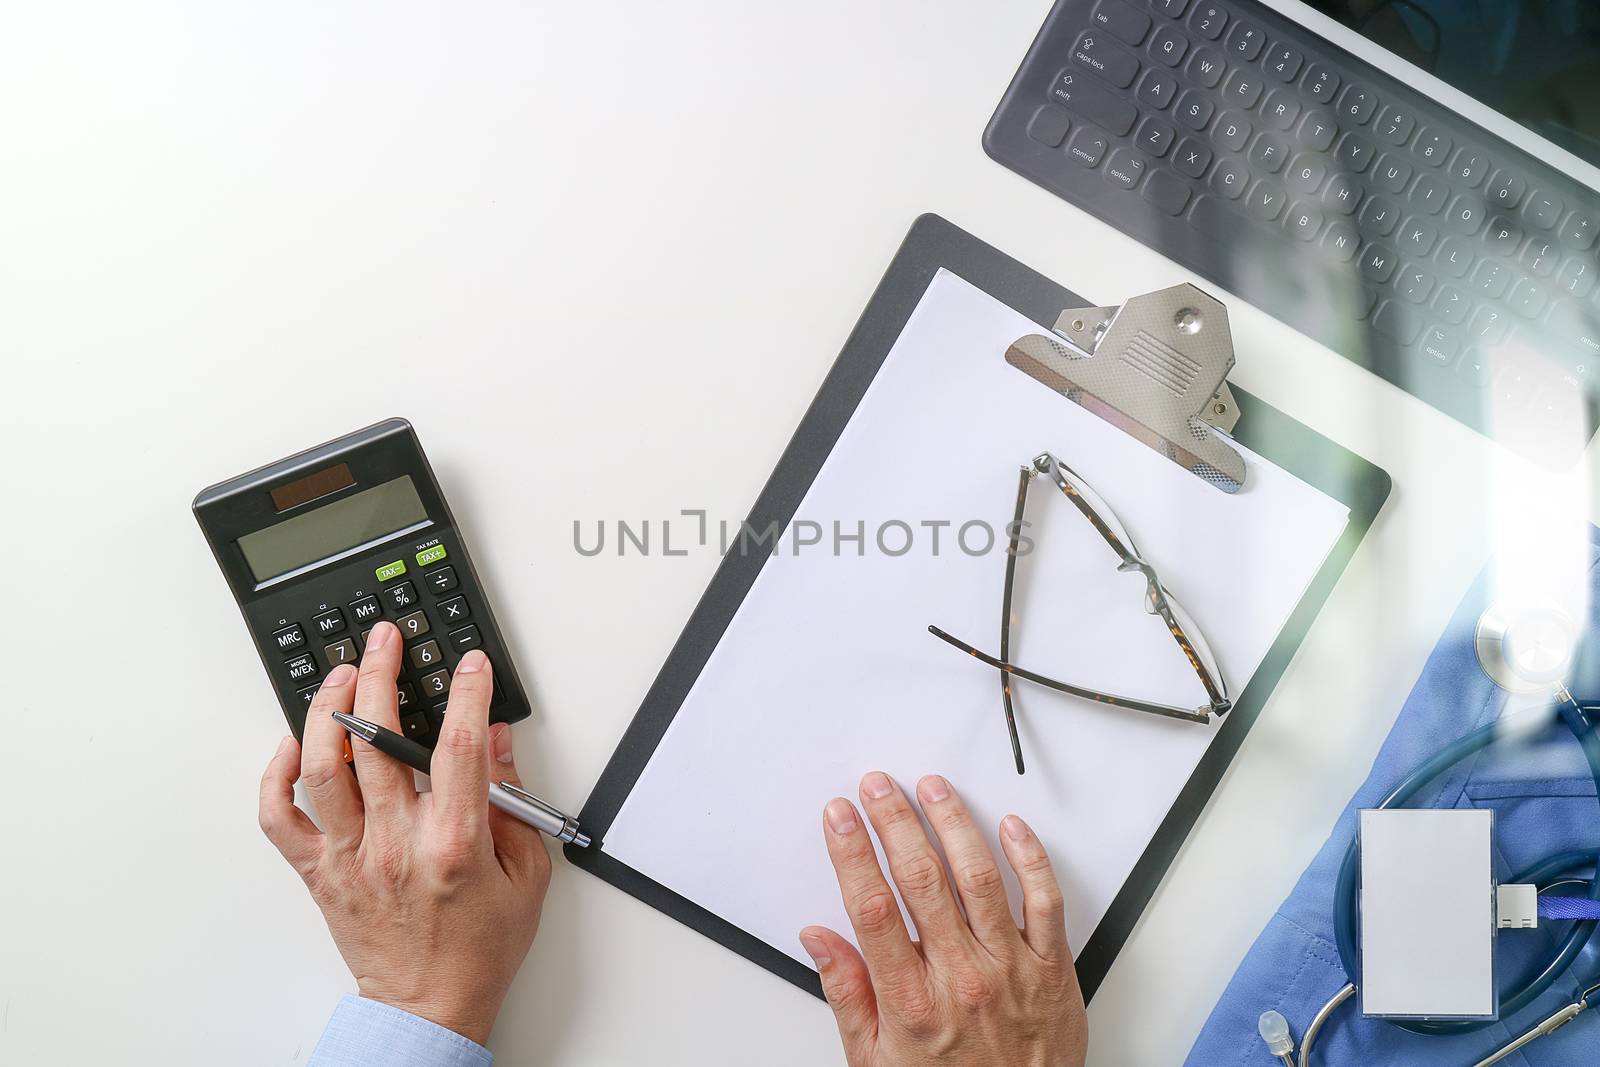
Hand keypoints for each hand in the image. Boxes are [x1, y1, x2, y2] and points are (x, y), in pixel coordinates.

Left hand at [257, 621, 551, 1044]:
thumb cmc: (479, 948)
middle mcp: (395, 842)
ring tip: (340, 676)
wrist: (429, 1006)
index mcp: (453, 842)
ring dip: (327, 711)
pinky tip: (291, 745)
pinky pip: (280, 818)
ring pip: (323, 767)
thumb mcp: (526, 873)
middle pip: (379, 740)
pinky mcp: (320, 872)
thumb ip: (511, 801)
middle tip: (385, 642)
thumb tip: (496, 742)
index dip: (465, 694)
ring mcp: (351, 855)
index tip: (468, 664)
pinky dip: (276, 776)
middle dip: (382, 676)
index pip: (457, 747)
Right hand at [801, 773, 1086, 1066]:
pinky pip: (1044, 901)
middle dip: (894, 822)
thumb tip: (819, 939)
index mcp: (912, 1001)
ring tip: (933, 789)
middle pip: (920, 880)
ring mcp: (1010, 969)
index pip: (872, 908)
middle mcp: (961, 978)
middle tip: (878, 786)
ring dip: (952, 823)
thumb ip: (847, 993)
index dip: (852, 853)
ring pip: (979, 877)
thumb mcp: (874, 1060)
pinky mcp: (1051, 968)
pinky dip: (1029, 858)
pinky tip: (1009, 827)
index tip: (839, 817)